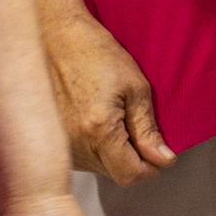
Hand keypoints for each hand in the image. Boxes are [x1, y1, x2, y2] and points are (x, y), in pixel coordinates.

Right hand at [41, 16, 172, 185]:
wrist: (58, 40)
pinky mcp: (52, 142)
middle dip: (135, 158)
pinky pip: (82, 158)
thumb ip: (148, 129)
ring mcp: (59, 146)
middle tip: (141, 127)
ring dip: (115, 153)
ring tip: (118, 118)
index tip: (162, 156)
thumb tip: (164, 159)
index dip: (151, 169)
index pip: (129, 175)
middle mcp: (74, 145)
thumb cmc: (97, 56)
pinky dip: (96, 147)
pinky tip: (100, 120)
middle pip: (115, 173)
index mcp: (98, 132)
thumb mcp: (136, 88)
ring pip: (99, 168)